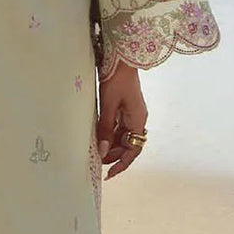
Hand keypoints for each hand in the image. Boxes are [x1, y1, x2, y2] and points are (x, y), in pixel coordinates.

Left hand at [96, 58, 147, 179]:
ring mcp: (131, 113)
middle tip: (97, 162)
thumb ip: (105, 128)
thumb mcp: (108, 105)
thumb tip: (101, 151)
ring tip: (96, 151)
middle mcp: (137, 119)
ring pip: (122, 137)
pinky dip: (109, 135)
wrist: (120, 59)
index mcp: (138, 120)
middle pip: (128, 145)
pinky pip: (118, 127)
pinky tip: (99, 137)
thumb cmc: (116, 80)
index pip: (133, 150)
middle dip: (114, 156)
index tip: (109, 174)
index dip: (122, 164)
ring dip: (110, 146)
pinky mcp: (124, 108)